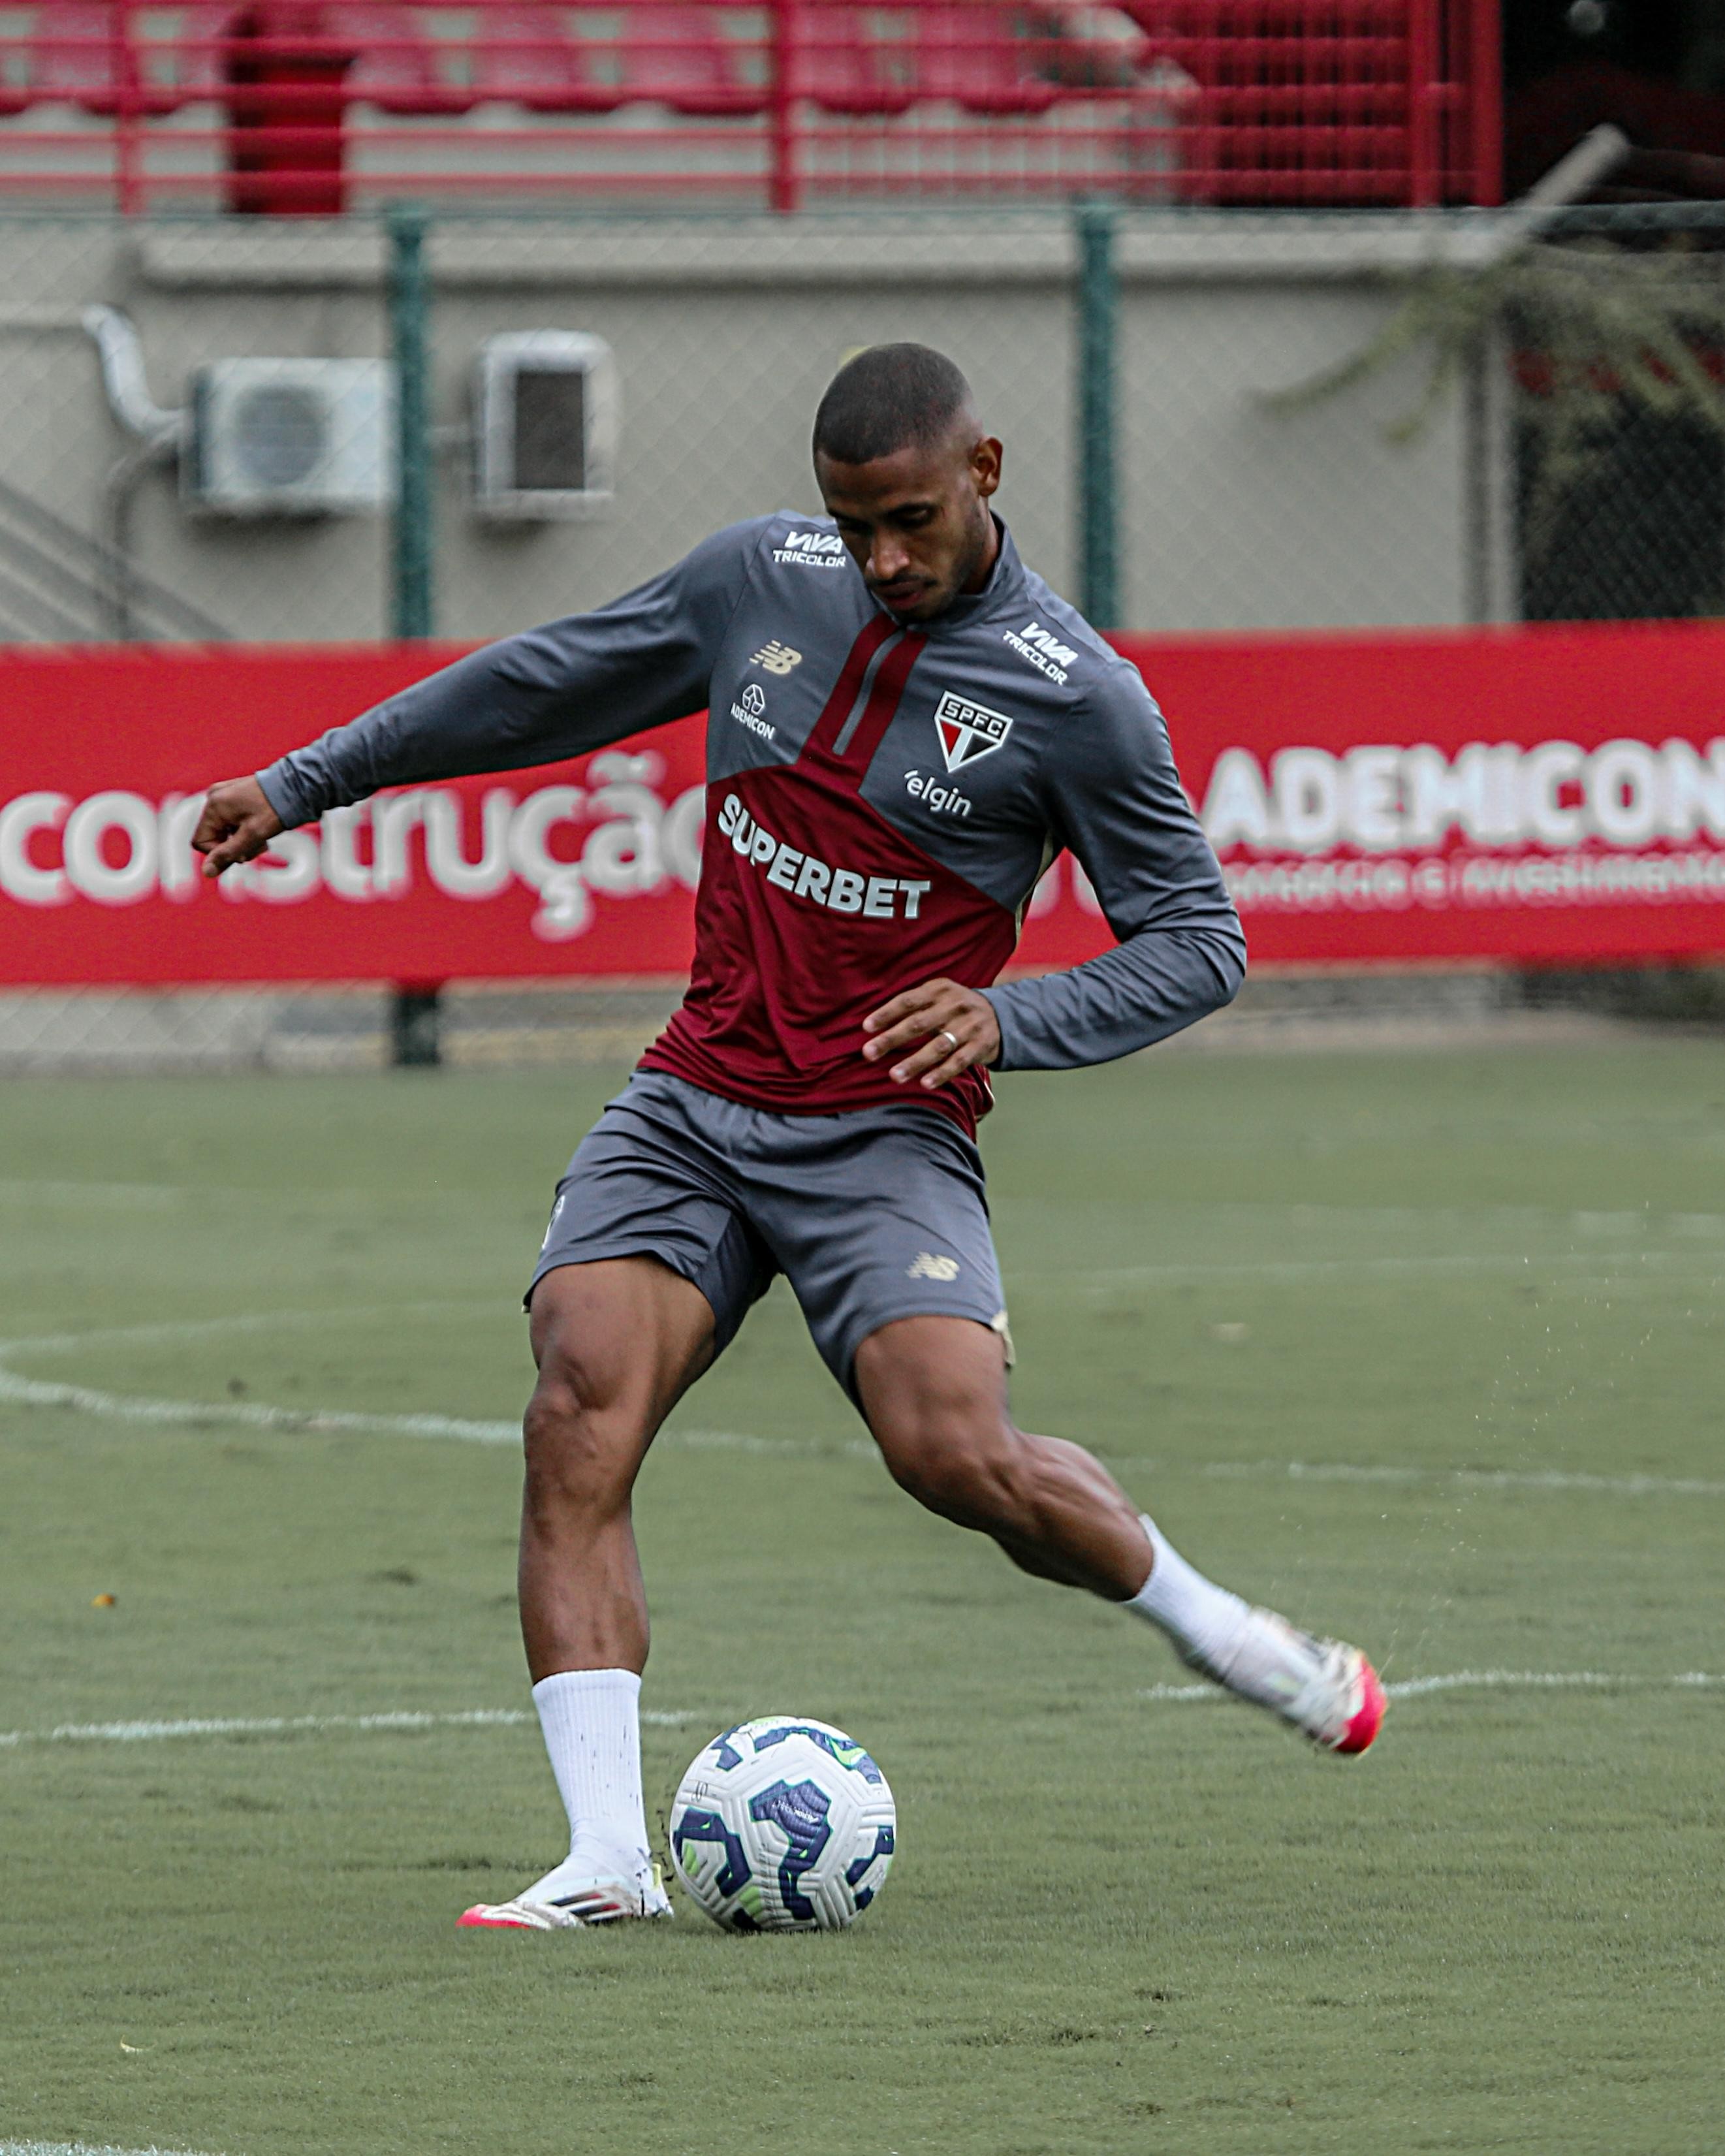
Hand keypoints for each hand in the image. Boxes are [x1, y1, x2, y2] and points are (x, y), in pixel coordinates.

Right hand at [191, 776, 283, 878]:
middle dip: (235, 847)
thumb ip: (227, 854)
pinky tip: (262, 829)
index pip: (201, 842)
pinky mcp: (235, 795)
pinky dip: (246, 830)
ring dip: (242, 841)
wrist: (298, 786)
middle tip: (259, 847)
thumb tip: (206, 872)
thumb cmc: (275, 809)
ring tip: (264, 839)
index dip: (220, 854)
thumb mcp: (251, 836)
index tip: (243, 854)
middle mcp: (215, 797)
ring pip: (225, 831)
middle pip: (214, 836)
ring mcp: (225, 794)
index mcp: (214, 805)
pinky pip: (232, 820)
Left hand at [861, 977, 1000, 1090]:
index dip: (886, 1013)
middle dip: (891, 1039)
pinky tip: (925, 1083)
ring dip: (915, 1062)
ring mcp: (969, 1026)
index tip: (866, 1028)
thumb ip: (913, 1006)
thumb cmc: (954, 1009)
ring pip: (938, 1046)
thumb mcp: (938, 996)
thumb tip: (872, 1026)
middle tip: (868, 1053)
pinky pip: (959, 1062)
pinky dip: (942, 1073)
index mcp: (939, 990)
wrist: (1000, 1015)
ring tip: (894, 1076)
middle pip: (919, 1024)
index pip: (908, 1000)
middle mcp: (955, 1005)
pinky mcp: (981, 1045)